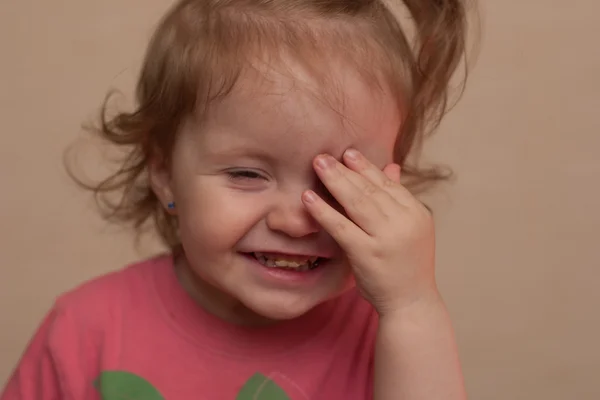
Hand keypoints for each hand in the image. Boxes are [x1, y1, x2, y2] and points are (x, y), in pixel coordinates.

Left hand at [302, 149, 438, 315]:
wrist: (412, 303)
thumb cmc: (406, 266)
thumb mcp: (409, 228)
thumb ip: (398, 198)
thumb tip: (391, 166)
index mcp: (416, 213)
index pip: (387, 184)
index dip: (366, 167)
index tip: (348, 153)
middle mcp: (404, 222)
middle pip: (370, 189)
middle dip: (346, 169)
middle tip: (324, 154)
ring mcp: (387, 238)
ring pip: (357, 203)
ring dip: (334, 181)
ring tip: (317, 164)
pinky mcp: (368, 253)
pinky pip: (342, 227)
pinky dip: (324, 211)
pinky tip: (308, 199)